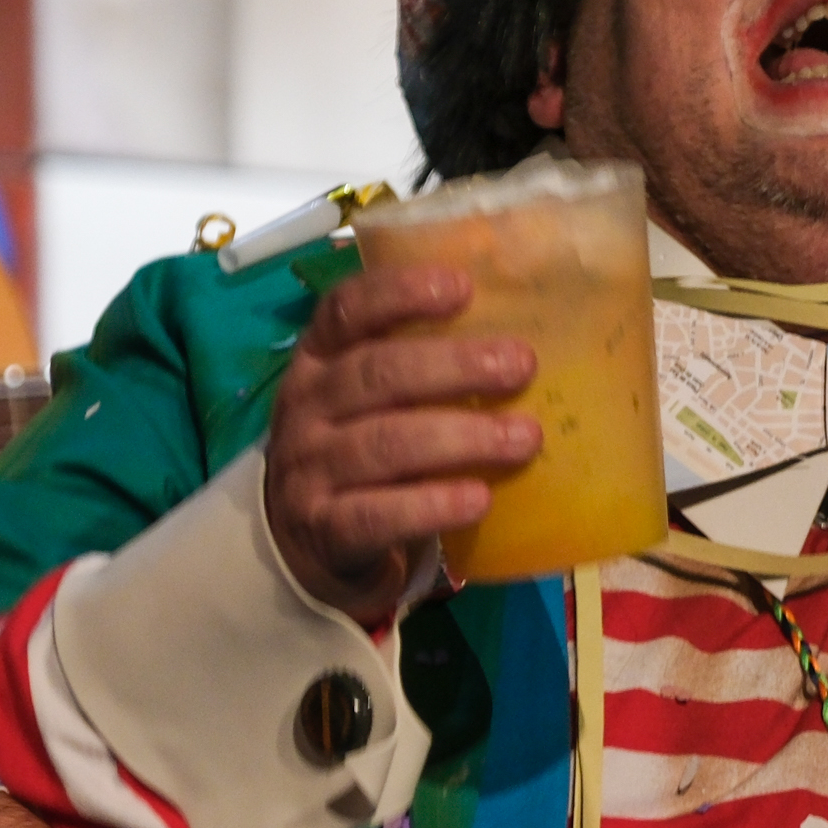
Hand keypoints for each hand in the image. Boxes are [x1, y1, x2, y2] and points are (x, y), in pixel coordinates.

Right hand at [263, 268, 537, 625]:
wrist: (303, 540)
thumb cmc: (359, 446)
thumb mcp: (372, 397)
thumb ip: (420, 363)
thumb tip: (518, 339)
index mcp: (318, 359)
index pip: (345, 309)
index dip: (400, 293)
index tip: (464, 286)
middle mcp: (305, 407)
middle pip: (376, 374)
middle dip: (454, 366)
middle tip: (521, 364)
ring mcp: (308, 469)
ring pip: (384, 443)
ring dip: (461, 437)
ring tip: (524, 437)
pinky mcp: (323, 529)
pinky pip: (379, 515)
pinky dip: (434, 505)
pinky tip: (479, 498)